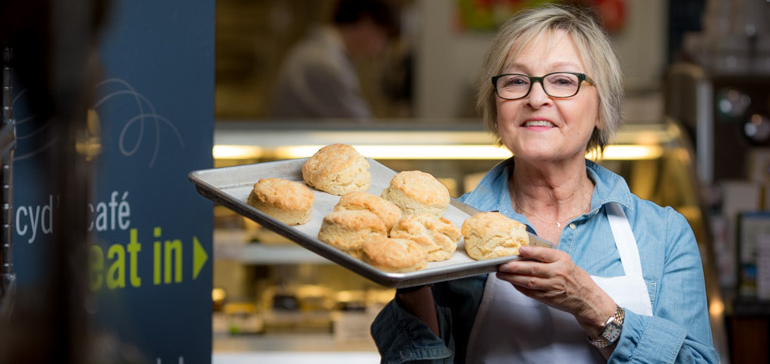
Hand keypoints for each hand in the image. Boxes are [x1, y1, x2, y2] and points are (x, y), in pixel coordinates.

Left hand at [497, 246, 615, 337]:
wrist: (585, 297)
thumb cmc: (573, 276)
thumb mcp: (565, 261)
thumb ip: (548, 256)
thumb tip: (524, 252)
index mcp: (562, 260)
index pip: (544, 254)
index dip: (531, 252)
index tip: (519, 250)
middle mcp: (558, 273)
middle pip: (533, 269)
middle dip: (515, 267)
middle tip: (501, 264)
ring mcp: (552, 287)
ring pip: (529, 282)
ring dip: (512, 278)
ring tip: (501, 274)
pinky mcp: (548, 297)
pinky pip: (530, 292)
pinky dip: (519, 287)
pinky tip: (511, 282)